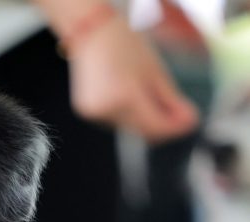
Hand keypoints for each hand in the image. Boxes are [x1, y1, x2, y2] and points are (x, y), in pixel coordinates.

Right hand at [68, 15, 198, 141]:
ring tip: (146, 94)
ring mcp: (96, 113)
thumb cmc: (124, 44)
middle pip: (143, 131)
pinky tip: (127, 94)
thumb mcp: (154, 70)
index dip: (175, 127)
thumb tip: (188, 120)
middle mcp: (109, 109)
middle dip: (162, 123)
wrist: (92, 31)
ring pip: (129, 127)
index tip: (191, 122)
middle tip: (178, 112)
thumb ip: (171, 100)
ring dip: (143, 118)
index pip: (155, 127)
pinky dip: (127, 113)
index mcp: (127, 96)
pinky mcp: (89, 113)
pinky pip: (115, 121)